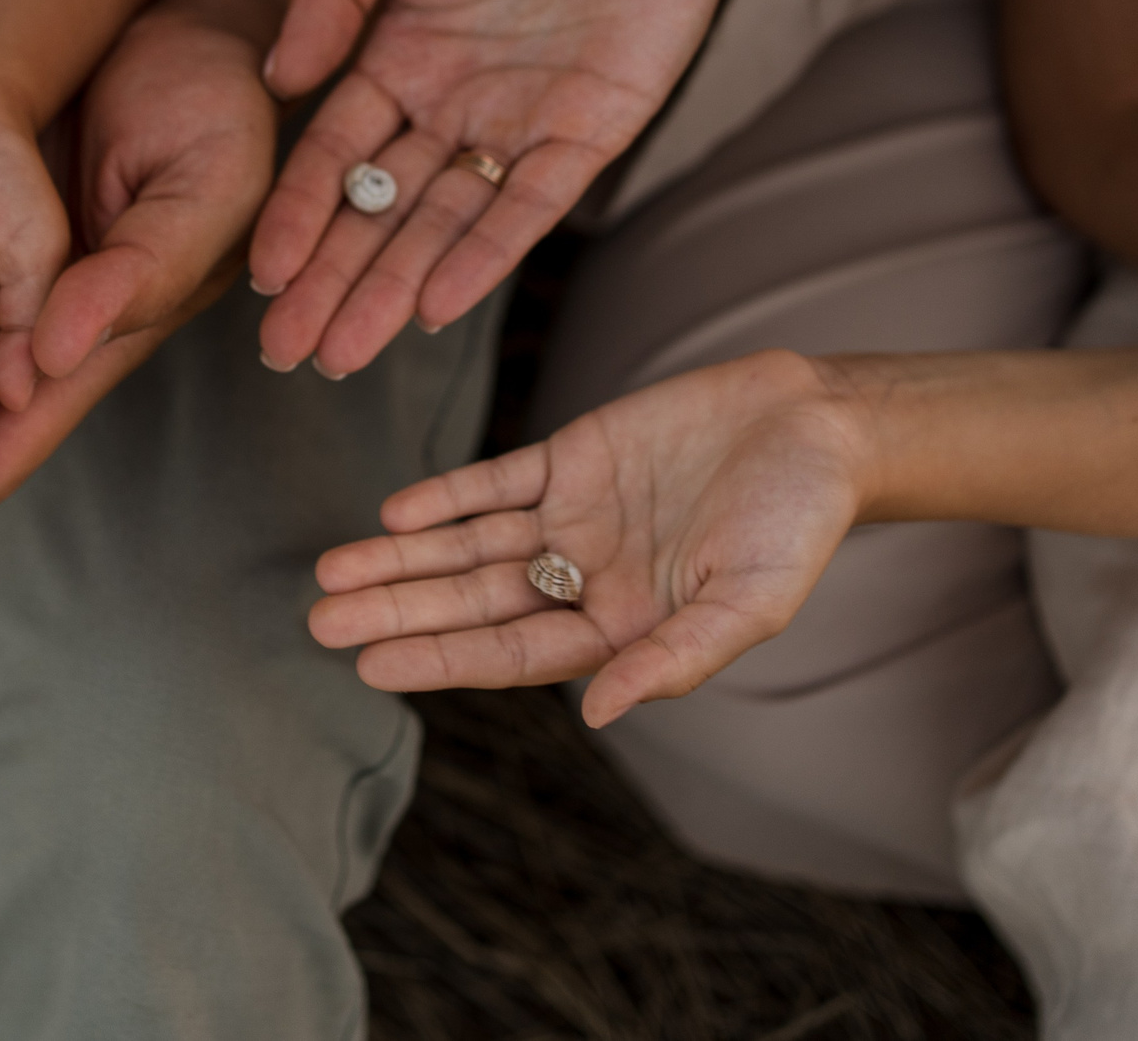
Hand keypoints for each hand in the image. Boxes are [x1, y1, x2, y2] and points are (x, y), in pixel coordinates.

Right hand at [251, 0, 781, 376]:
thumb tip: (282, 79)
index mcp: (401, 51)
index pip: (335, 154)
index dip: (296, 216)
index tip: (262, 276)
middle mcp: (455, 101)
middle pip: (382, 212)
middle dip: (333, 282)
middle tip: (288, 352)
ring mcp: (523, 121)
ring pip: (447, 226)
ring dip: (394, 289)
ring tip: (346, 354)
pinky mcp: (594, 128)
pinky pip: (534, 207)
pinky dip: (486, 257)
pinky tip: (437, 305)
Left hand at [307, 350, 861, 727]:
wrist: (818, 423)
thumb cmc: (798, 522)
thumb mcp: (748, 601)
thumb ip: (674, 659)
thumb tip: (597, 714)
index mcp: (624, 628)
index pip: (511, 653)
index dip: (441, 658)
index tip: (372, 667)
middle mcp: (587, 578)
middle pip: (473, 602)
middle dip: (398, 611)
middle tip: (319, 625)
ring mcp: (577, 516)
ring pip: (470, 544)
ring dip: (403, 557)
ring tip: (332, 572)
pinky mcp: (575, 454)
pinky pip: (497, 480)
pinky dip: (447, 494)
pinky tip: (396, 510)